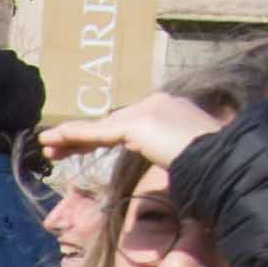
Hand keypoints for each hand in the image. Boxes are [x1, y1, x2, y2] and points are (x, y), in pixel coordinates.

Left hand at [38, 93, 231, 174]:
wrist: (220, 158)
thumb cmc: (210, 163)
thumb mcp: (186, 153)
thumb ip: (169, 151)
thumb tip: (168, 160)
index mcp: (167, 108)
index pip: (125, 123)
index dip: (99, 135)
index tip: (80, 147)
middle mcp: (155, 103)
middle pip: (110, 122)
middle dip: (80, 136)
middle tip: (55, 147)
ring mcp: (146, 111)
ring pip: (100, 127)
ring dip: (71, 137)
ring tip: (47, 146)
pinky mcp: (136, 124)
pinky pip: (99, 133)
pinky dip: (76, 136)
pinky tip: (55, 140)